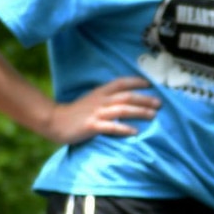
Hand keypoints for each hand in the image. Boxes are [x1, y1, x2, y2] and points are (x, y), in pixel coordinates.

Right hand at [43, 76, 158, 143]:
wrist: (54, 121)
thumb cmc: (76, 112)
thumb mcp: (92, 100)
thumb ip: (107, 98)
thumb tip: (127, 100)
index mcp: (100, 92)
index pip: (121, 82)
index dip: (136, 81)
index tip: (150, 84)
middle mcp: (100, 101)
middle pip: (126, 97)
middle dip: (144, 99)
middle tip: (160, 103)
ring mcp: (96, 113)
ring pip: (122, 110)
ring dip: (139, 112)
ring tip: (153, 115)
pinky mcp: (92, 126)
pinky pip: (111, 127)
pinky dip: (124, 128)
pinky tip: (135, 132)